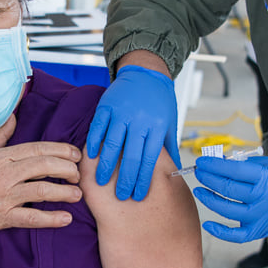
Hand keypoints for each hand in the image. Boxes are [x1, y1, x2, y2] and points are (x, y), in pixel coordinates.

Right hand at [0, 115, 83, 234]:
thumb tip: (12, 117)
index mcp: (2, 156)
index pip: (38, 149)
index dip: (61, 150)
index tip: (75, 154)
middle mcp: (5, 174)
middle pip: (44, 166)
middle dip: (67, 169)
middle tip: (78, 175)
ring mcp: (4, 196)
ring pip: (42, 190)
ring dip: (64, 192)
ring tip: (77, 194)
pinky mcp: (3, 217)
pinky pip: (31, 218)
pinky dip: (51, 219)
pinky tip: (66, 218)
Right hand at [86, 65, 181, 201]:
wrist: (147, 72)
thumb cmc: (160, 100)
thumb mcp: (170, 122)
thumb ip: (169, 146)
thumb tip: (176, 172)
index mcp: (157, 126)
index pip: (149, 160)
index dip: (142, 179)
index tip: (137, 195)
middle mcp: (140, 120)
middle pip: (130, 156)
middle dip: (125, 179)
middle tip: (120, 195)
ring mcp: (122, 112)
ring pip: (112, 144)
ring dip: (106, 165)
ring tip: (102, 181)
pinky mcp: (107, 106)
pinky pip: (98, 128)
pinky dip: (93, 143)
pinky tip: (91, 156)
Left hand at [192, 155, 267, 242]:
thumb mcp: (267, 164)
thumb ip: (243, 164)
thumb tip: (216, 163)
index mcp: (267, 178)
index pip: (234, 170)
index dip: (214, 165)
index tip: (202, 161)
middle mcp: (264, 198)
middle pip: (228, 189)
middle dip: (208, 178)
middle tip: (199, 171)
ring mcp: (261, 217)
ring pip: (227, 209)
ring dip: (209, 199)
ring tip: (199, 190)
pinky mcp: (258, 231)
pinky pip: (236, 235)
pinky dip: (220, 231)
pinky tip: (207, 223)